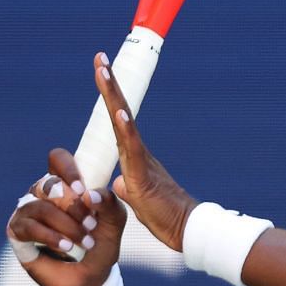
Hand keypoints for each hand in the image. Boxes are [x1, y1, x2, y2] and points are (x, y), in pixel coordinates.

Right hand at [6, 150, 127, 285]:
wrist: (89, 277)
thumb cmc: (100, 244)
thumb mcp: (113, 223)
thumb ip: (109, 204)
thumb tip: (90, 194)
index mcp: (66, 183)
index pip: (58, 159)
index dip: (67, 169)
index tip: (82, 189)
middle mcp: (43, 193)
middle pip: (50, 184)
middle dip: (73, 206)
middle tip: (91, 224)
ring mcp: (28, 210)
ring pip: (41, 206)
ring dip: (66, 225)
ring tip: (84, 241)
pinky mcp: (18, 231)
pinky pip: (29, 226)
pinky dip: (51, 237)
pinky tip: (66, 247)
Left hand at [92, 50, 198, 251]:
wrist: (185, 228)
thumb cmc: (162, 215)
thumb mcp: (134, 200)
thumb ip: (123, 188)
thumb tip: (114, 184)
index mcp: (132, 155)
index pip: (116, 119)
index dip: (108, 96)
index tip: (101, 70)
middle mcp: (137, 151)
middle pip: (119, 111)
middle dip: (109, 83)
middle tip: (99, 57)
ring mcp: (141, 159)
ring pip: (123, 123)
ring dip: (113, 96)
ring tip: (103, 72)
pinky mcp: (143, 174)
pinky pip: (132, 149)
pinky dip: (125, 129)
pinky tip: (119, 113)